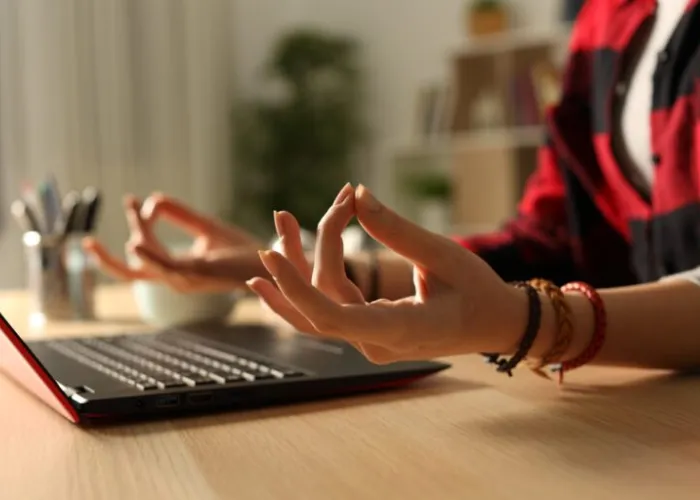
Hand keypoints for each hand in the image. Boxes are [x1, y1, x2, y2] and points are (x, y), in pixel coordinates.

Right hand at [83, 193, 266, 292]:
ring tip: (134, 207)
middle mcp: (177, 278)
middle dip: (106, 258)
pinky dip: (148, 255)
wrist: (270, 260)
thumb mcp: (205, 227)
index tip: (132, 200)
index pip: (143, 252)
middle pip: (130, 271)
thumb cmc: (240, 249)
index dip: (135, 225)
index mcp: (177, 270)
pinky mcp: (198, 274)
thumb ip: (180, 214)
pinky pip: (165, 266)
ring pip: (144, 264)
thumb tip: (153, 199)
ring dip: (138, 234)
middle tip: (90, 240)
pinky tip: (134, 242)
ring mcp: (185, 279)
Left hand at [247, 184, 527, 362]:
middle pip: (319, 303)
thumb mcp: (444, 254)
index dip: (297, 288)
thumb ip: (397, 229)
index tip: (270, 256)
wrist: (494, 324)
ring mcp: (368, 342)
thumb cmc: (477, 290)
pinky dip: (304, 284)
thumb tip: (358, 195)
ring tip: (281, 222)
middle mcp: (376, 343)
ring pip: (315, 309)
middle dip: (298, 256)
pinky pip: (327, 310)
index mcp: (400, 330)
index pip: (333, 317)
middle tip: (285, 212)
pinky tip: (275, 266)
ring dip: (294, 269)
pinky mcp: (366, 332)